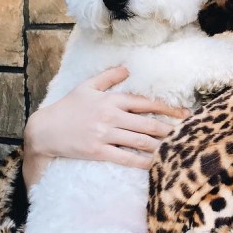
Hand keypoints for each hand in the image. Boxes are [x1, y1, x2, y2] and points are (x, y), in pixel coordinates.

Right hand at [23, 66, 189, 188]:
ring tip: (177, 148)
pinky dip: (142, 161)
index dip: (166, 108)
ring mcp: (105, 134)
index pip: (144, 102)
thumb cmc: (67, 107)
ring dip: (160, 145)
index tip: (183, 113)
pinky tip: (155, 164)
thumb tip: (128, 67)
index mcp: (110, 100)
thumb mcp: (86, 87)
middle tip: (187, 133)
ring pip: (140, 141)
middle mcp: (110, 116)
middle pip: (147, 122)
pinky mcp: (98, 152)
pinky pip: (125, 158)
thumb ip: (108, 77)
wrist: (45, 130)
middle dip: (170, 128)